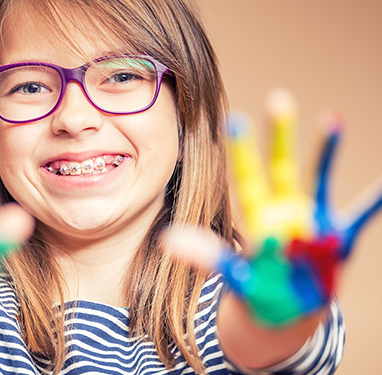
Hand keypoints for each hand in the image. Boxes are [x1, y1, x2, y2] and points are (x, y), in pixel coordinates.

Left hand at [166, 89, 381, 326]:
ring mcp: (313, 219)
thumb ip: (207, 256)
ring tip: (332, 119)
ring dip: (326, 152)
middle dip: (281, 136)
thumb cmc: (257, 289)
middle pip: (282, 166)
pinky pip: (358, 216)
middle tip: (279, 99)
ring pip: (318, 178)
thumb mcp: (233, 274)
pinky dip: (372, 203)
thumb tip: (167, 240)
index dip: (242, 151)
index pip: (247, 177)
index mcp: (257, 214)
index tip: (235, 119)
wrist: (287, 312)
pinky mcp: (339, 238)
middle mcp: (285, 209)